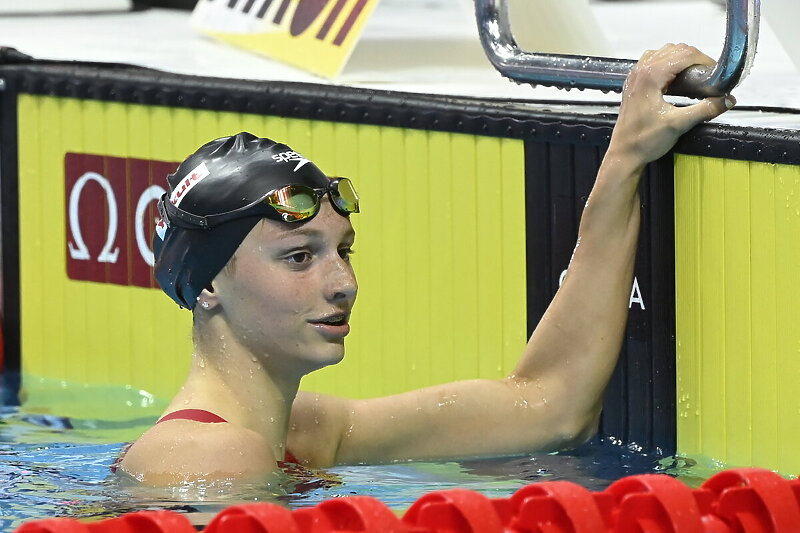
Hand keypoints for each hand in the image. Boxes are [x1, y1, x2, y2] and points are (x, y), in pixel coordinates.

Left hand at [609, 43, 734, 167]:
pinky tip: (676, 79)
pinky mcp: (634, 84)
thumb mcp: (679, 124)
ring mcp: (635, 76)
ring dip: (681, 59)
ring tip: (694, 76)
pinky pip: (653, 62)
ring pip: (664, 53)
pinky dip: (668, 64)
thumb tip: (728, 100)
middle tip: (708, 76)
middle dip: (695, 59)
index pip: (684, 54)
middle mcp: (641, 71)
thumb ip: (705, 109)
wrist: (624, 154)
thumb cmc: (645, 140)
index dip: (703, 60)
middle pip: (675, 50)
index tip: (716, 72)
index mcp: (650, 76)